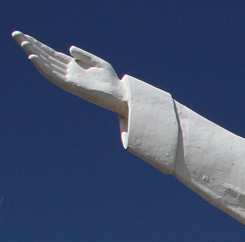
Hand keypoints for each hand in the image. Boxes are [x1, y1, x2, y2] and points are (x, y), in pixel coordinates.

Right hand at [13, 31, 127, 116]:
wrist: (120, 95)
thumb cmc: (111, 80)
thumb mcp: (97, 62)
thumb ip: (83, 55)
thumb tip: (69, 48)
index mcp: (72, 65)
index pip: (51, 53)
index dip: (39, 45)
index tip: (26, 36)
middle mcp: (68, 71)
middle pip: (45, 57)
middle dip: (31, 46)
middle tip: (16, 35)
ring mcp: (68, 78)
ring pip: (46, 65)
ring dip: (33, 54)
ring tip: (22, 43)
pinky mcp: (71, 85)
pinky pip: (53, 75)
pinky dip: (43, 67)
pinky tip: (34, 57)